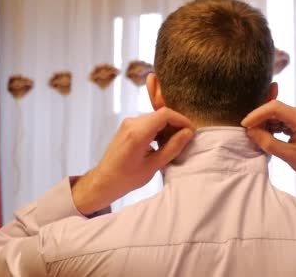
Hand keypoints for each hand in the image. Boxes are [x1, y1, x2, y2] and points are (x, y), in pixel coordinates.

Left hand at [72, 107, 194, 214]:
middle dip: (176, 124)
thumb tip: (188, 133)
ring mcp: (128, 123)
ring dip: (167, 127)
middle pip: (161, 114)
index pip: (165, 114)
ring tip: (175, 143)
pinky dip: (158, 129)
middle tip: (186, 140)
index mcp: (138, 132)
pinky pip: (148, 122)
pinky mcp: (127, 127)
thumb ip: (173, 147)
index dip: (181, 120)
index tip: (191, 132)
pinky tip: (162, 143)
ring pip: (155, 118)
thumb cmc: (127, 178)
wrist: (103, 181)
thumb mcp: (154, 165)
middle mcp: (132, 122)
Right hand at [241, 100, 295, 197]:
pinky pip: (283, 119)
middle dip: (260, 120)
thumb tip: (251, 132)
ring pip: (277, 114)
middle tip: (249, 134)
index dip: (257, 114)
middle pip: (275, 109)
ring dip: (266, 124)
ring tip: (258, 137)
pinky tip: (267, 136)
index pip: (274, 108)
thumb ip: (268, 143)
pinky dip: (273, 126)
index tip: (245, 125)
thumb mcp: (289, 156)